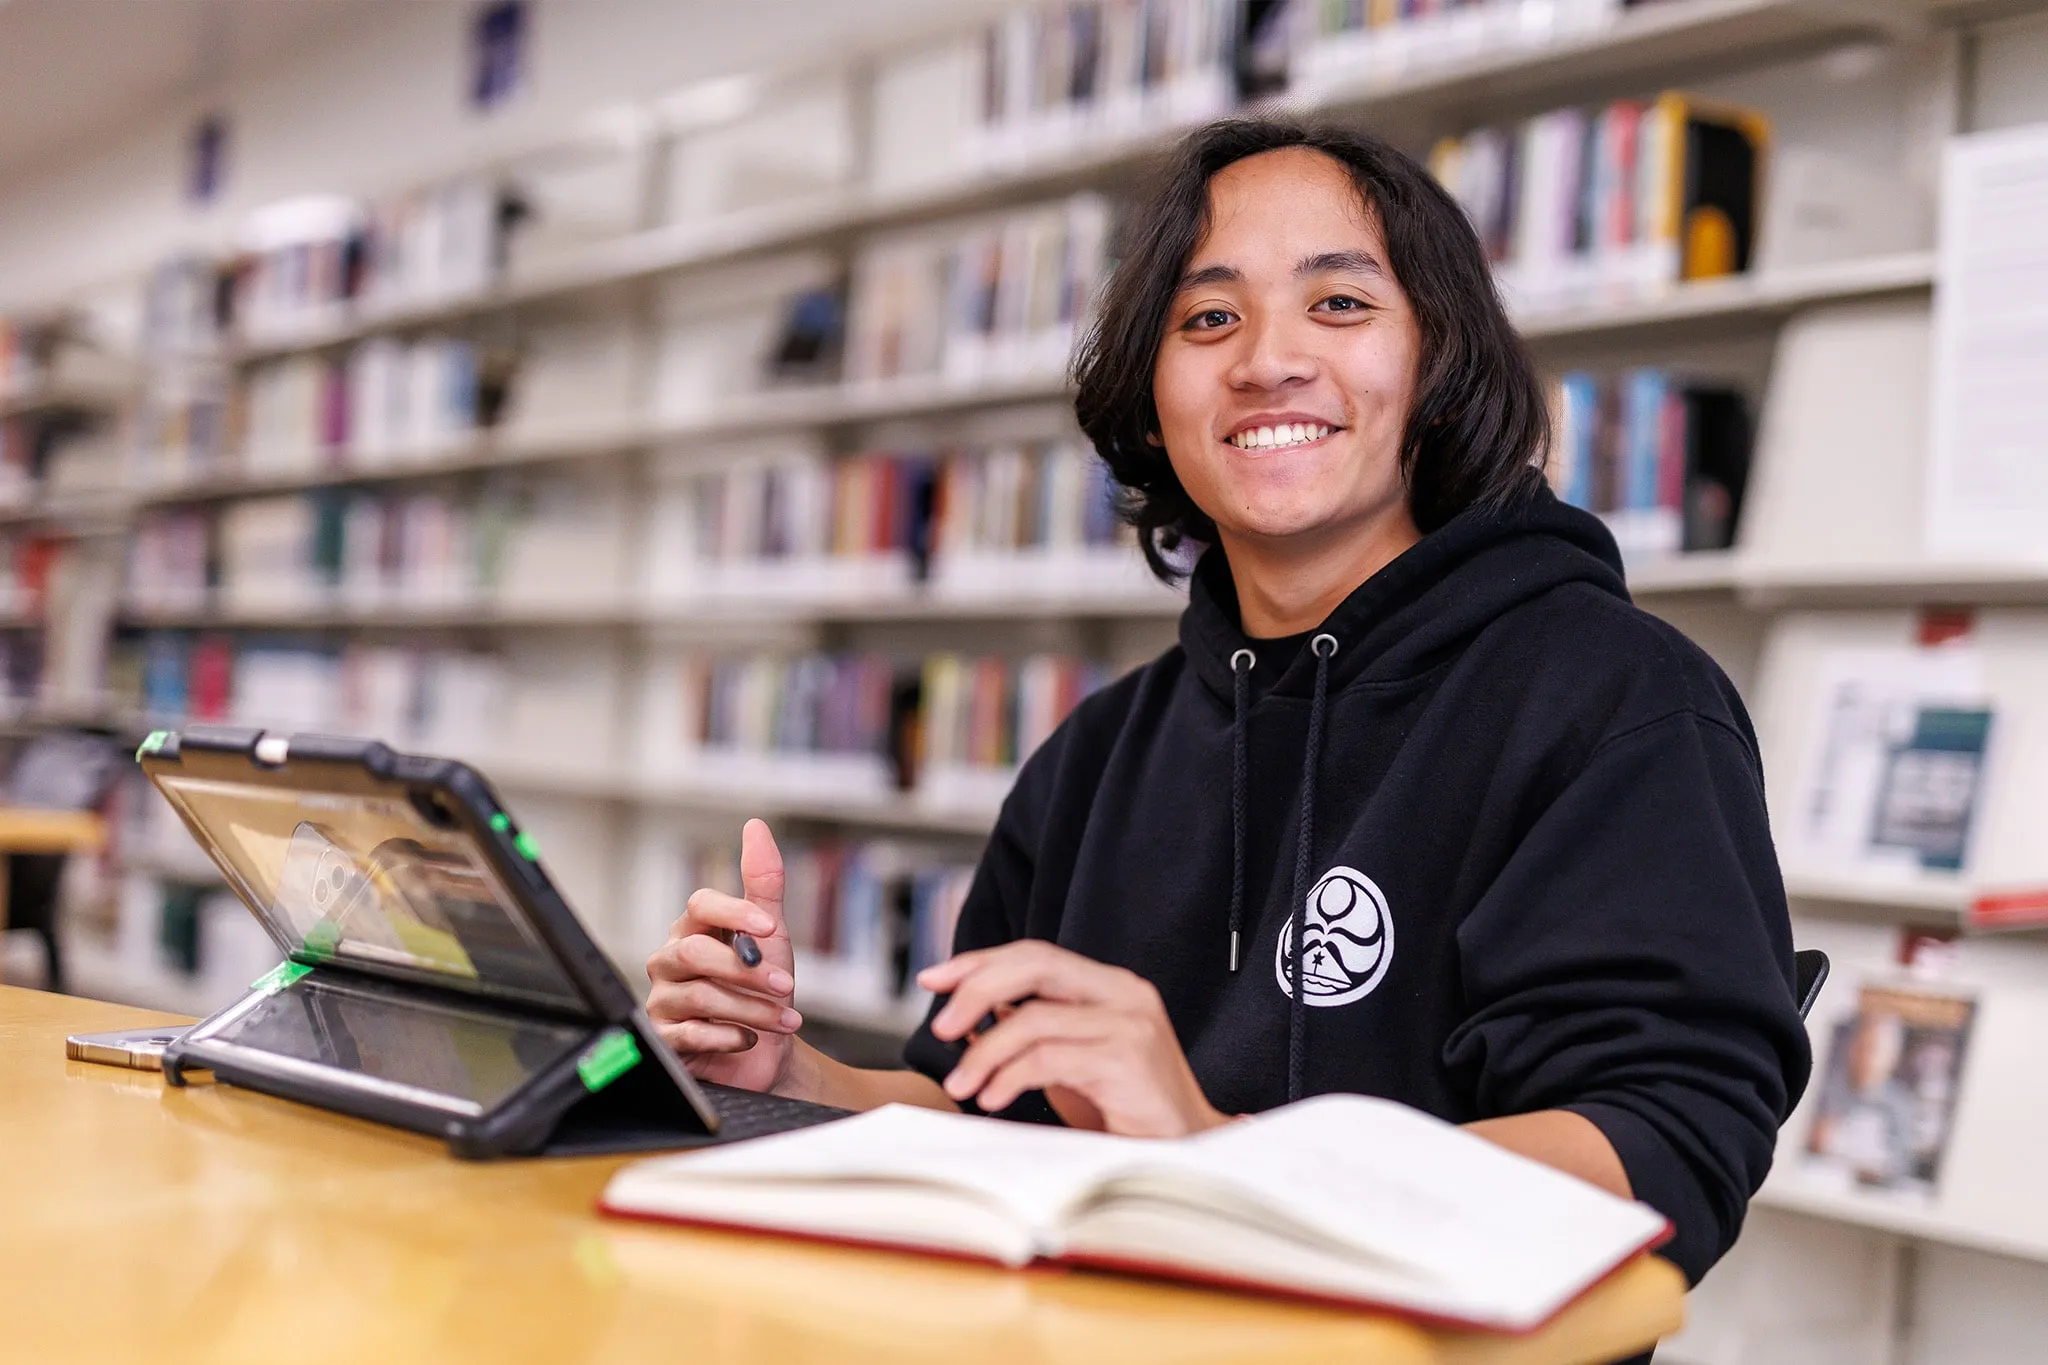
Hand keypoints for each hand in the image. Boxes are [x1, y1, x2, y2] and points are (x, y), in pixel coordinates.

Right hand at [645, 819, 802, 1092]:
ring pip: (699, 996)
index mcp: (693, 929)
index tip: (770, 927)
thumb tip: (755, 827)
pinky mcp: (665, 1038)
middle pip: (696, 953)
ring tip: (782, 1019)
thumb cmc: (764, 986)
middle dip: (746, 971)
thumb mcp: (770, 934)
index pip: (699, 905)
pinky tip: (748, 1039)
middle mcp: (671, 960)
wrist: (770, 1049)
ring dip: (750, 1009)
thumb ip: (763, 882)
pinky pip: (689, 1034)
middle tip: (785, 985)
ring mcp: (664, 999)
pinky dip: (727, 1037)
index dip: (734, 912)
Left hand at [918, 940, 1226, 1137]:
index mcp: (1109, 985)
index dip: (980, 962)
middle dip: (975, 989)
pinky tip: (993, 1099)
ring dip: (984, 1053)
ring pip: (1033, 1018)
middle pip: (1035, 964)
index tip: (934, 980)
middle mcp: (1124, 992)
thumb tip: (971, 1019)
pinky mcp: (1126, 1059)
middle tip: (941, 1028)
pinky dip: (1008, 1076)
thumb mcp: (1070, 1062)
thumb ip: (1032, 1033)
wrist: (1187, 1150)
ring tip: (960, 1086)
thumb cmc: (1126, 1111)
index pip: (1035, 954)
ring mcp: (1130, 1022)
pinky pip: (1048, 1058)